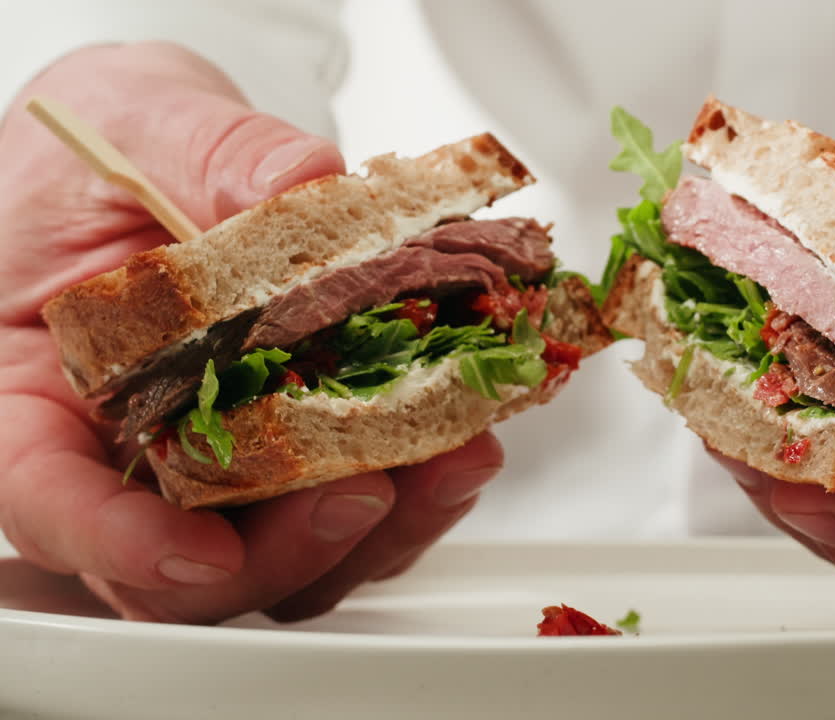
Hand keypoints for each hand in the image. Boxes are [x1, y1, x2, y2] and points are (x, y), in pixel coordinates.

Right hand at [0, 43, 501, 623]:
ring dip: (367, 535)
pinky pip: (341, 518)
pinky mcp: (288, 464)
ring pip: (275, 560)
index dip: (120, 543)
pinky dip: (407, 500)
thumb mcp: (149, 124)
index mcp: (30, 392)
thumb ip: (218, 156)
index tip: (200, 550)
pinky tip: (457, 445)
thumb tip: (304, 182)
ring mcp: (207, 469)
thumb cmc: (114, 148)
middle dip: (281, 549)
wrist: (162, 153)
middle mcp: (117, 454)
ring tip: (444, 463)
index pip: (49, 501)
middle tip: (363, 492)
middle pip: (177, 567)